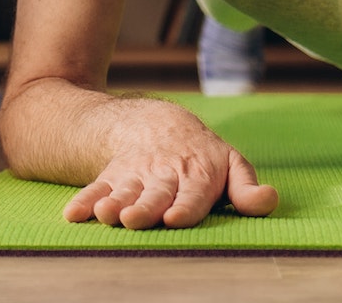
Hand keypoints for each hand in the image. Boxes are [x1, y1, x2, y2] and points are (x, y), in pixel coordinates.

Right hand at [61, 99, 277, 228]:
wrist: (158, 124)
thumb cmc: (202, 156)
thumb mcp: (231, 164)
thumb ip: (247, 188)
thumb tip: (269, 200)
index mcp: (197, 175)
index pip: (192, 195)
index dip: (184, 206)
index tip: (174, 218)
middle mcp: (164, 176)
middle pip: (154, 194)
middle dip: (143, 207)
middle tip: (132, 218)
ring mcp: (136, 176)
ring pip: (124, 190)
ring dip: (112, 202)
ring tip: (105, 213)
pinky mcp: (113, 177)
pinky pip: (96, 188)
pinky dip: (84, 200)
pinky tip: (73, 215)